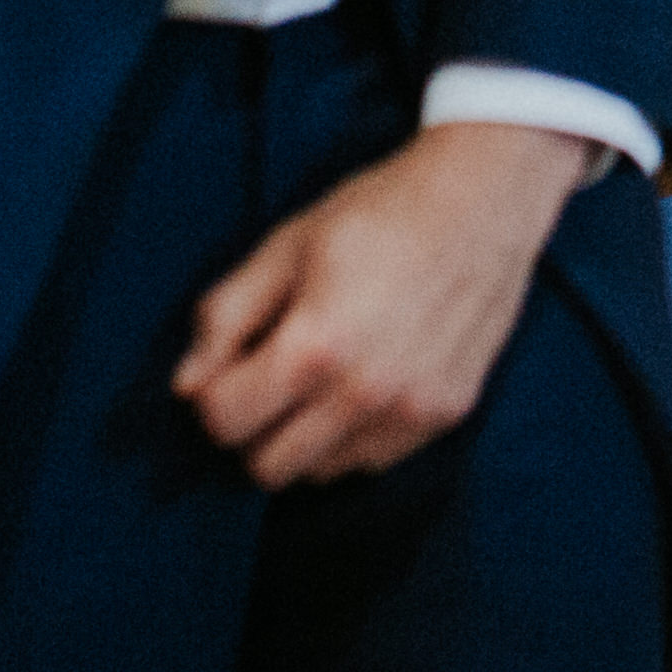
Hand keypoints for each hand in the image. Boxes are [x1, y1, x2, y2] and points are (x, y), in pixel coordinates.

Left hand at [174, 118, 592, 489]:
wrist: (486, 198)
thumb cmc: (380, 212)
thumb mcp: (287, 245)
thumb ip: (227, 316)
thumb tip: (186, 386)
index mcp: (316, 347)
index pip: (224, 422)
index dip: (213, 392)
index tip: (230, 362)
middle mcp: (364, 395)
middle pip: (266, 467)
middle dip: (253, 426)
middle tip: (269, 375)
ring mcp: (410, 412)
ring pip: (320, 473)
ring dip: (305, 437)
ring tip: (321, 377)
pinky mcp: (445, 416)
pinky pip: (373, 460)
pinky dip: (354, 436)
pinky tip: (365, 381)